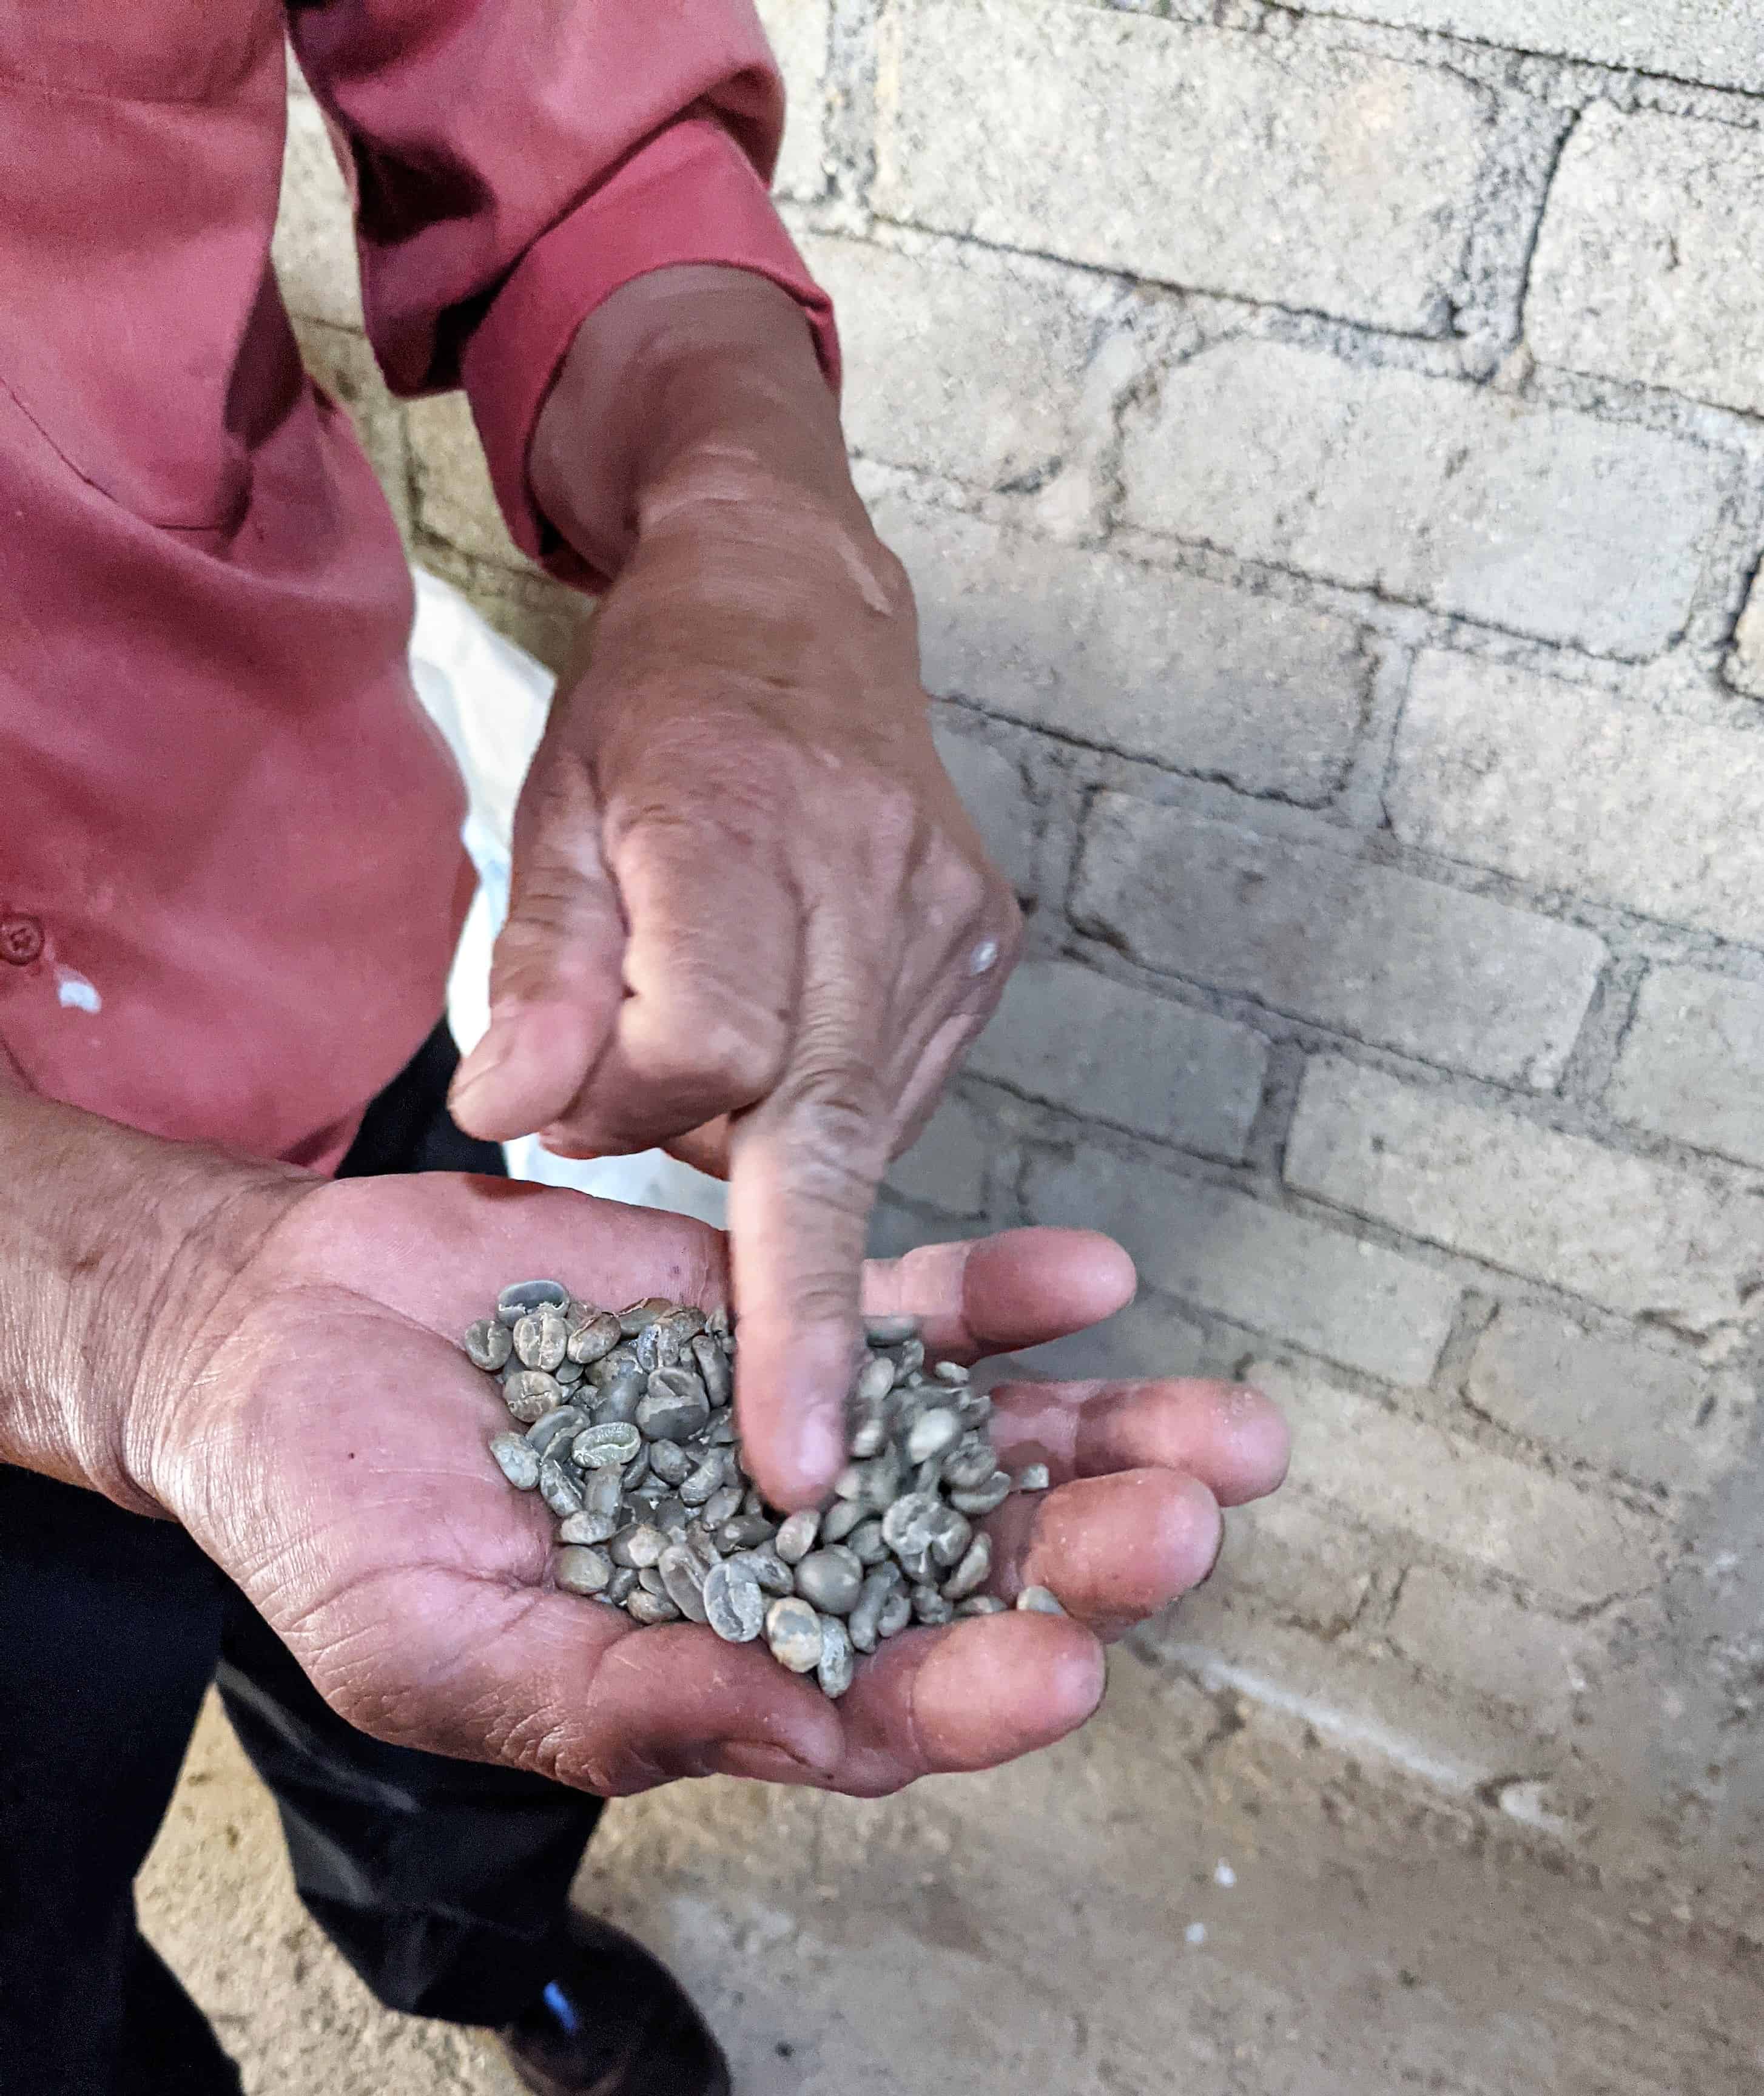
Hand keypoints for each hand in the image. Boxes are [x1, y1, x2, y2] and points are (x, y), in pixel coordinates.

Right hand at [138, 1177, 1286, 1797]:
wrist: (282, 1335)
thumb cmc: (330, 1515)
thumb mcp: (437, 1640)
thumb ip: (615, 1697)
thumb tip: (798, 1738)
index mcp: (713, 1667)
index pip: (879, 1703)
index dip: (971, 1692)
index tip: (1057, 1670)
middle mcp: (781, 1552)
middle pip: (968, 1568)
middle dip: (1086, 1554)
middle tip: (1182, 1524)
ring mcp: (792, 1420)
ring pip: (973, 1440)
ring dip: (1099, 1432)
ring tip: (1224, 1430)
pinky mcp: (773, 1305)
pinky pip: (905, 1303)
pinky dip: (994, 1298)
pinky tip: (1086, 1281)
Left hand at [447, 267, 1020, 1511]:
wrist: (802, 605)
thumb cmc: (655, 714)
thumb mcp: (555, 809)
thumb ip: (542, 973)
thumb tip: (512, 1126)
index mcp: (737, 836)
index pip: (708, 1049)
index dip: (639, 1116)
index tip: (576, 1119)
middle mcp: (871, 893)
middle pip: (822, 1129)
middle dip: (800, 1308)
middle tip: (792, 1467)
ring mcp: (947, 930)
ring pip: (859, 1123)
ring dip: (779, 1154)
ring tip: (717, 1070)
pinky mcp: (984, 957)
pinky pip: (900, 1092)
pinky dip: (833, 1114)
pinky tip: (793, 1058)